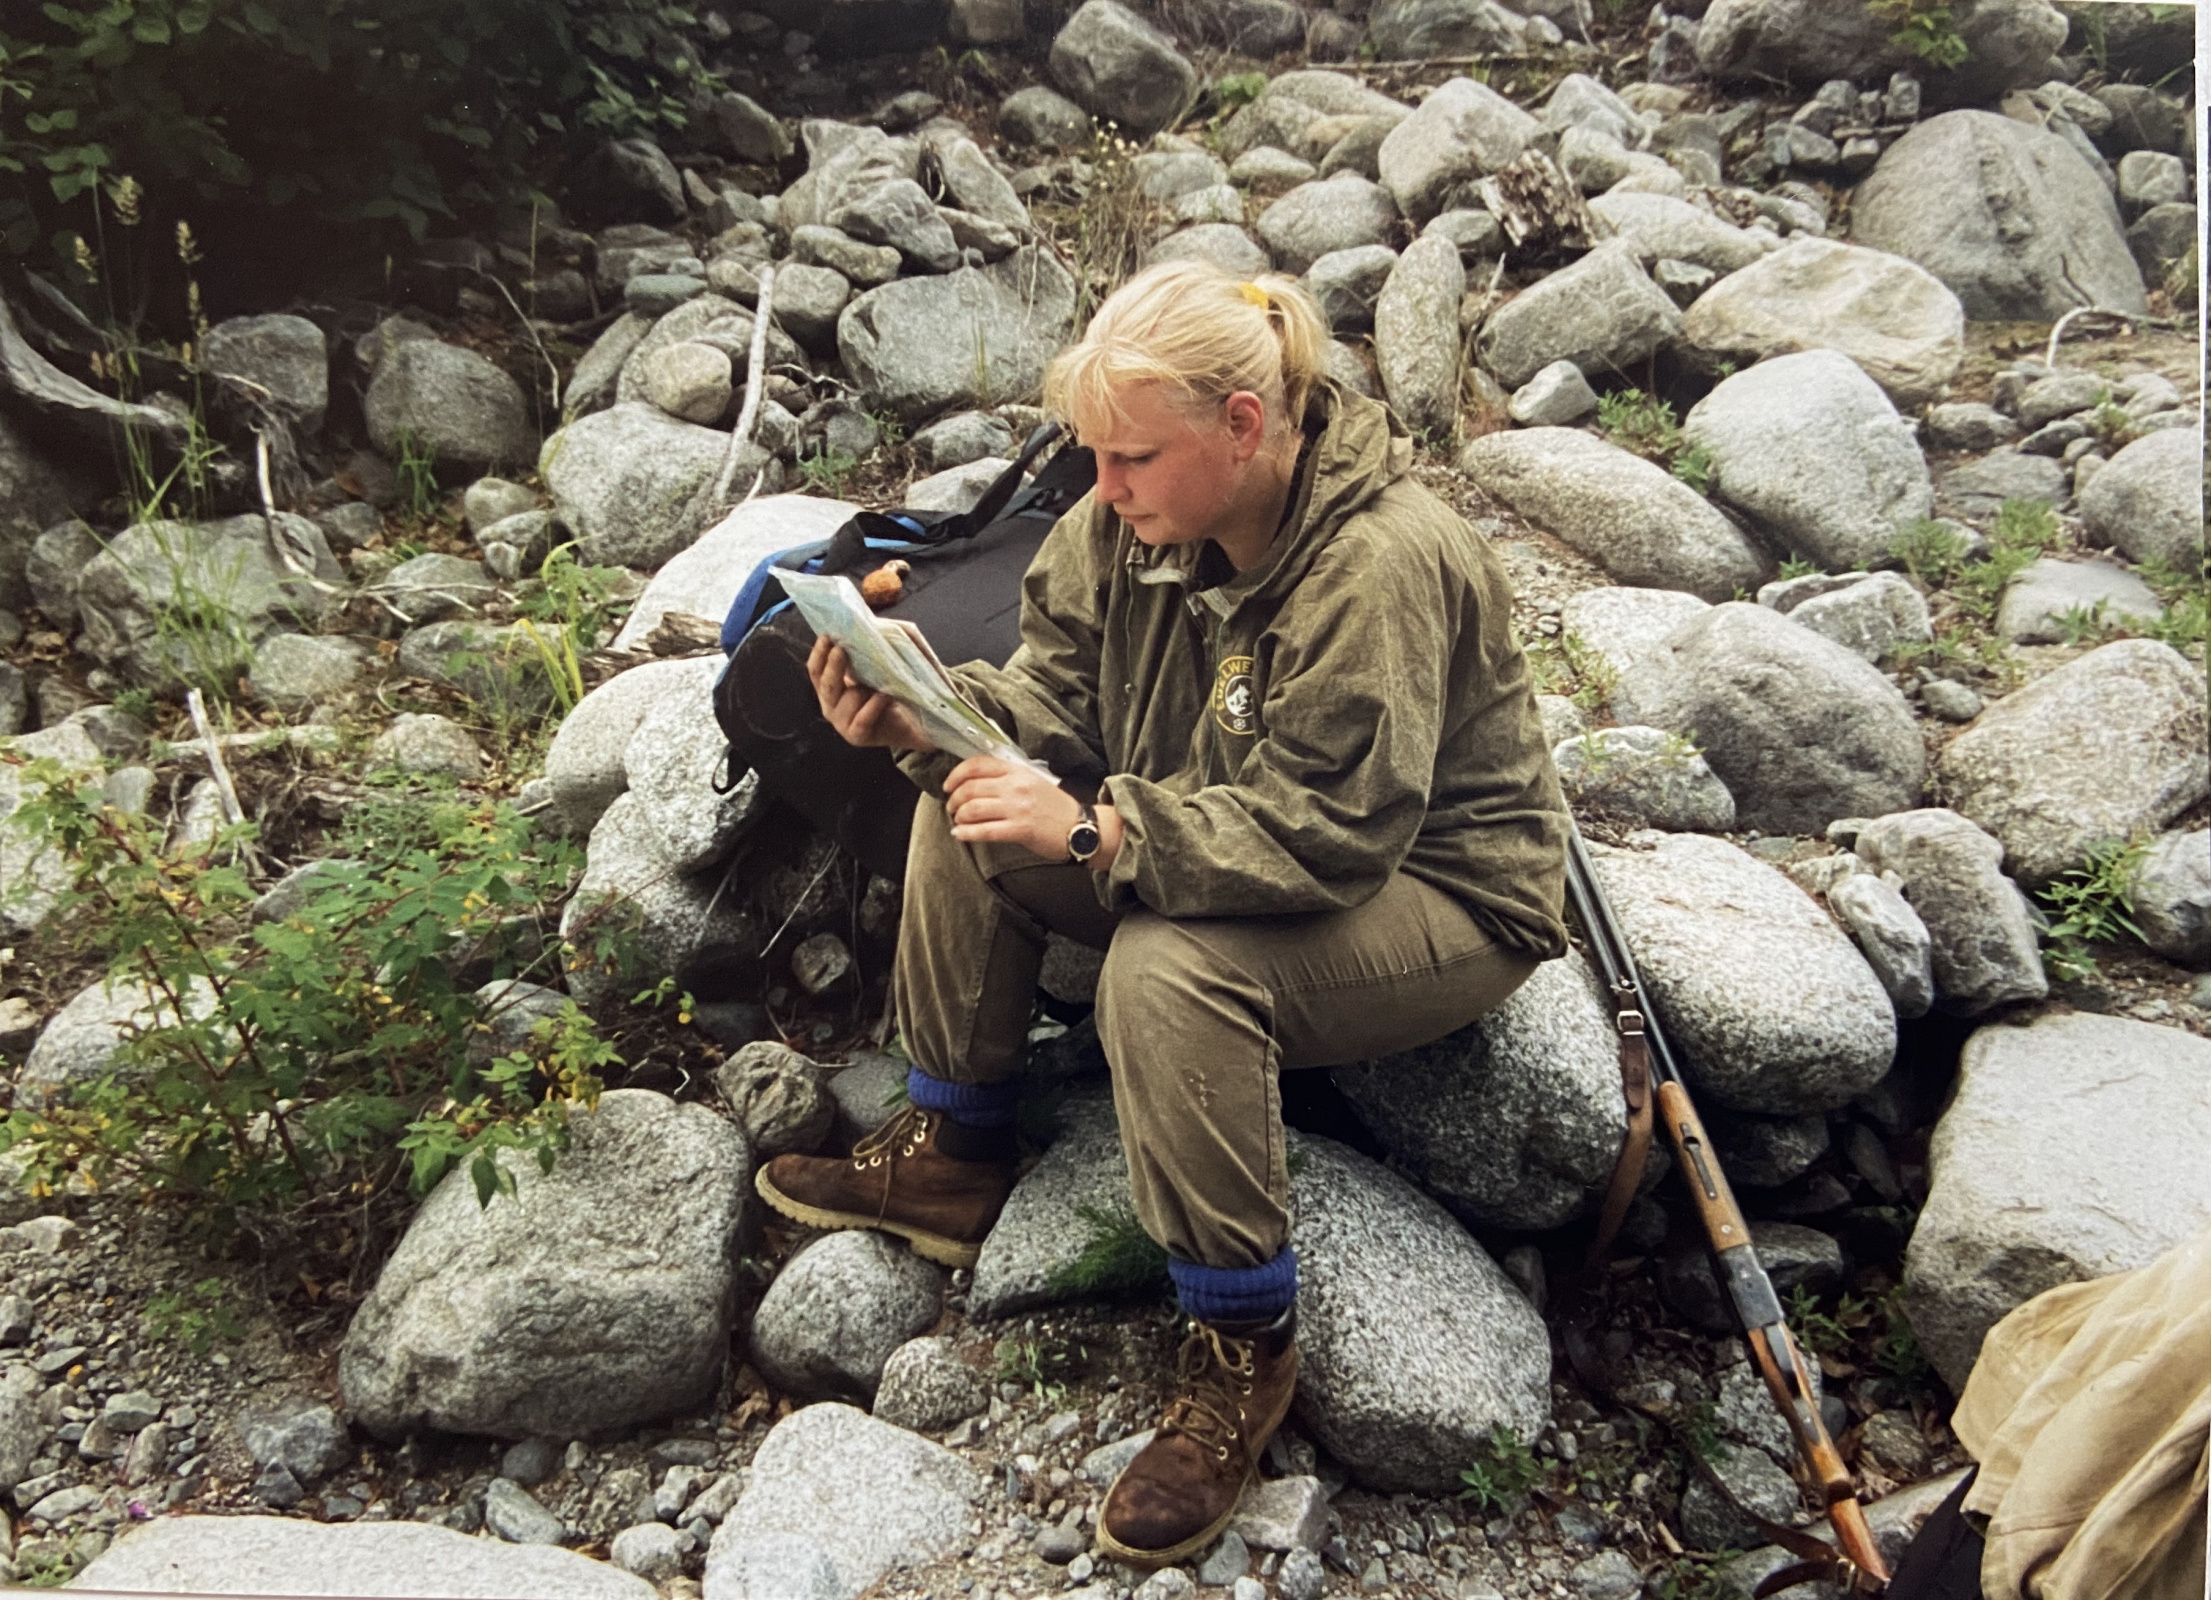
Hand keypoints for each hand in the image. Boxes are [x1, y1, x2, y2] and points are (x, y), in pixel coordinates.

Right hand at [808, 635, 935, 752]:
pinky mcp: (856, 736)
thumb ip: (881, 639)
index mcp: (835, 684)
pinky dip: (874, 705)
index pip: (816, 669)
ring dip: (864, 689)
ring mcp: (842, 722)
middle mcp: (832, 703)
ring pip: (846, 699)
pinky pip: (861, 718)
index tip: (828, 636)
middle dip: (833, 666)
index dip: (819, 652)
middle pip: (824, 683)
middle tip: (842, 650)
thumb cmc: (902, 688)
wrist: (921, 722)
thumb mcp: (893, 657)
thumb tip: (872, 623)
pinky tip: (886, 696)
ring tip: (883, 683)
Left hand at [944, 756, 1083, 859]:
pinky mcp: (1020, 829)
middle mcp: (1016, 786)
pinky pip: (984, 831)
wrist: (1080, 827)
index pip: (977, 764)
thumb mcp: (1033, 781)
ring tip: (958, 822)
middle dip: (954, 800)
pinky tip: (960, 835)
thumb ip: (1007, 777)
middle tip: (952, 808)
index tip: (947, 786)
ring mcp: (1018, 807)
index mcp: (1017, 770)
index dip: (956, 775)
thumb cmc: (1055, 807)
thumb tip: (974, 781)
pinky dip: (966, 833)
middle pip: (970, 788)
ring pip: (973, 809)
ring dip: (959, 816)